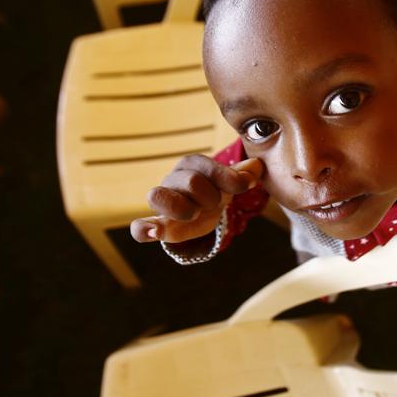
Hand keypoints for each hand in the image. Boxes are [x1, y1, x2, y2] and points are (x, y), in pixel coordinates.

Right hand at [130, 156, 262, 242]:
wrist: (202, 209)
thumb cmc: (216, 189)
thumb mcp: (230, 181)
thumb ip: (242, 174)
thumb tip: (257, 166)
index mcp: (192, 164)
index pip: (208, 166)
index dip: (229, 178)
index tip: (246, 185)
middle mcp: (173, 179)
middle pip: (191, 182)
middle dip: (210, 195)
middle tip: (216, 204)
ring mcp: (162, 201)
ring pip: (158, 196)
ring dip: (182, 208)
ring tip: (194, 214)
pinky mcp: (157, 223)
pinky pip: (139, 226)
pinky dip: (143, 229)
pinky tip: (153, 233)